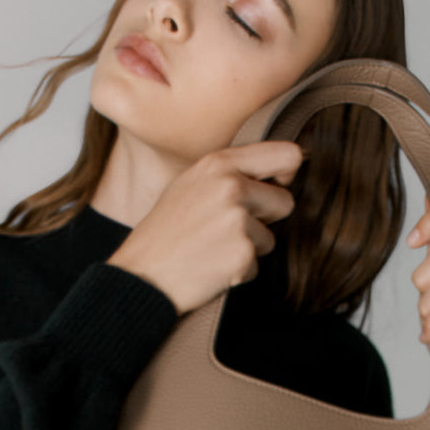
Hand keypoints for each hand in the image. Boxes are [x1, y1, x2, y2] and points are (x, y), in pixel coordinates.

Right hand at [104, 141, 303, 316]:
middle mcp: (232, 187)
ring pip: (269, 238)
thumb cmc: (165, 231)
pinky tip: (210, 266)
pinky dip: (237, 271)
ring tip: (212, 248)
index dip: (288, 174)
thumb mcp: (190, 184)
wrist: (142, 273)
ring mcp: (237, 221)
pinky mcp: (242, 254)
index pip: (287, 155)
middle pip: (285, 202)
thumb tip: (278, 172)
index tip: (277, 186)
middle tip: (229, 228)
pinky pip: (256, 265)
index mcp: (219, 164)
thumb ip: (229, 173)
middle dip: (266, 219)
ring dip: (247, 248)